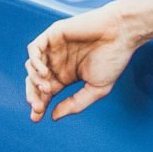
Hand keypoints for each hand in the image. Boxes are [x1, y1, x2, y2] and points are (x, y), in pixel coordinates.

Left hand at [25, 6, 139, 121]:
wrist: (121, 33)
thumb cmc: (113, 59)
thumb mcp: (96, 89)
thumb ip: (75, 104)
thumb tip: (53, 116)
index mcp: (66, 76)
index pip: (46, 93)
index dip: (39, 105)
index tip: (36, 118)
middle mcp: (57, 63)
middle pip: (35, 82)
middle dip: (33, 96)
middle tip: (38, 106)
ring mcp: (53, 49)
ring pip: (31, 67)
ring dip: (34, 80)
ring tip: (47, 87)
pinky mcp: (53, 34)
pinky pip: (34, 49)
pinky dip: (35, 61)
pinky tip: (45, 72)